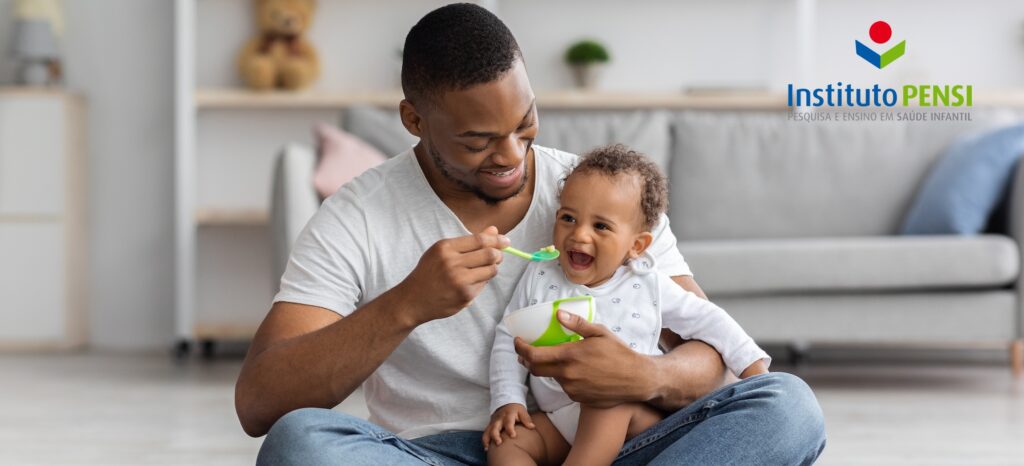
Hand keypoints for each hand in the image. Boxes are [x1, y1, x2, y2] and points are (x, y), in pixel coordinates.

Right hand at [397, 226, 509, 325]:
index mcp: (445, 247)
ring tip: (482, 269)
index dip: (496, 239)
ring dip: (492, 268)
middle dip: (499, 254)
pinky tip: (470, 283)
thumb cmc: (429, 273)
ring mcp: (459, 280)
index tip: (505, 240)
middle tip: (498, 255)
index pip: (479, 240)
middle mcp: (451, 262)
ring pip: (491, 270)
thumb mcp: (442, 252)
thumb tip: (494, 229)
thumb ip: (469, 241)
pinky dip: (482, 282)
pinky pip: (484, 284)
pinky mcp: (465, 295)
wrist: (412, 300)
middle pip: (490, 254)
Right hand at [482, 403, 534, 449]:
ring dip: (487, 440)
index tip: (513, 436)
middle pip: (495, 427)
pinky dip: (485, 441)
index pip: (508, 422)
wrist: (505, 404)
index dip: (510, 429)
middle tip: (499, 443)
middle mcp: (499, 420)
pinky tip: (486, 449)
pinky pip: (485, 434)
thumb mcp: (522, 411)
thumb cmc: (516, 410)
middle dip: (495, 436)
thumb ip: (526, 419)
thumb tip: (532, 427)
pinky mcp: (490, 427)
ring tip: (488, 449)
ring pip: (488, 431)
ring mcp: (493, 423)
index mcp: (508, 415)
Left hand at [515, 310, 654, 407]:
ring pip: (552, 377)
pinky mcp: (578, 398)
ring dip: (550, 368)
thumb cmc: (620, 353)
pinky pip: (565, 387)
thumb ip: (577, 324)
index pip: (534, 355)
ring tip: (560, 359)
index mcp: (570, 356)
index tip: (517, 341)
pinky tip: (577, 371)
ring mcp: (572, 388)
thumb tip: (558, 314)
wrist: (637, 380)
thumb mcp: (600, 332)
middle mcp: (567, 374)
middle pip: (535, 369)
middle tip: (526, 352)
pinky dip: (564, 377)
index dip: (520, 348)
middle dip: (526, 360)